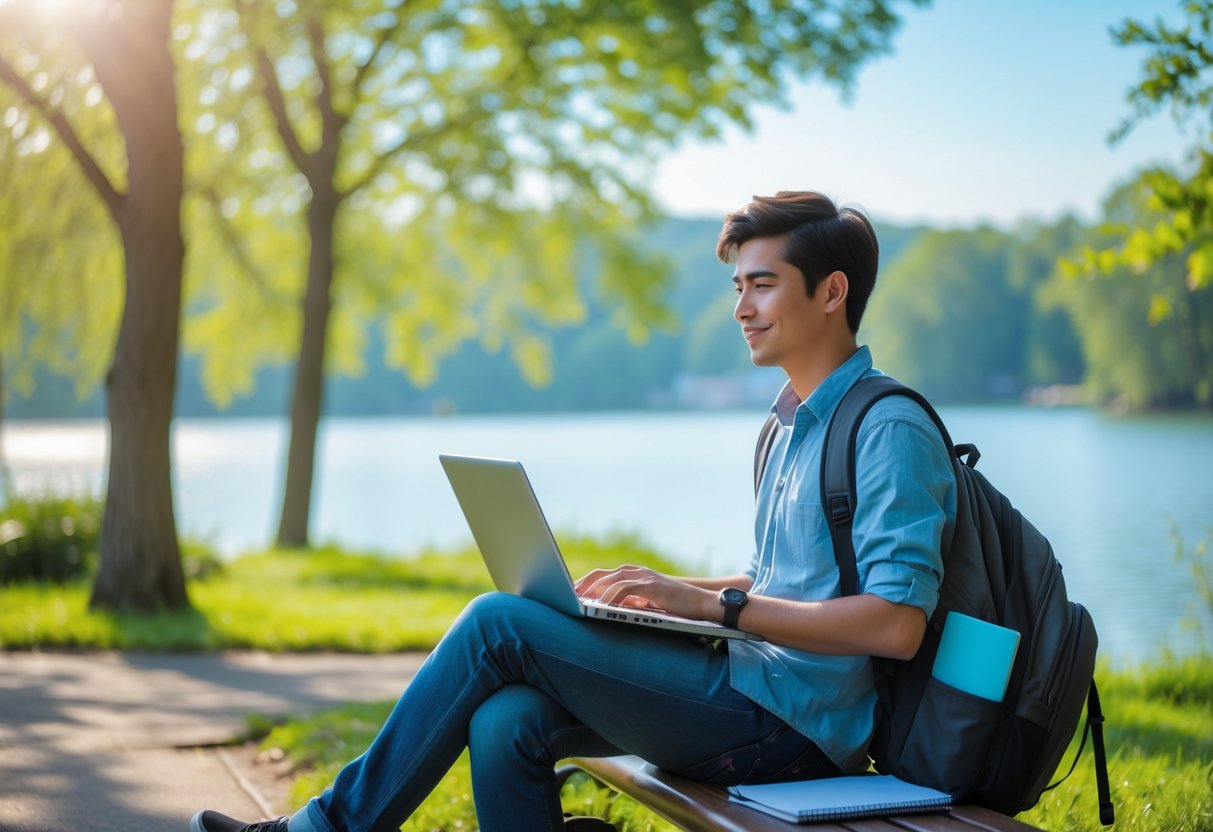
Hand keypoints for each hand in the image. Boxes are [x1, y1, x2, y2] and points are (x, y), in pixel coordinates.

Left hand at [575, 565, 712, 619]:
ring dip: (594, 589)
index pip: (605, 575)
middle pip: (603, 573)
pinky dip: (612, 595)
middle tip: (568, 594)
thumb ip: (631, 601)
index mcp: (635, 575)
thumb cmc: (676, 606)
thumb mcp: (648, 603)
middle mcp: (638, 572)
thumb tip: (609, 609)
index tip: (573, 592)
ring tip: (580, 600)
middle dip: (585, 583)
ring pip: (612, 578)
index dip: (588, 582)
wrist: (702, 603)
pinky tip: (603, 605)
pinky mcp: (652, 585)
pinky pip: (625, 588)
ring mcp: (645, 576)